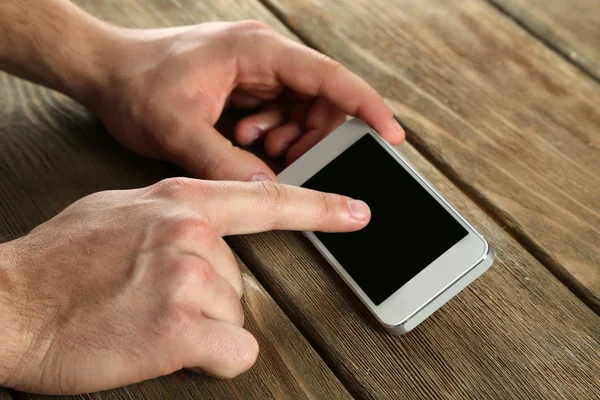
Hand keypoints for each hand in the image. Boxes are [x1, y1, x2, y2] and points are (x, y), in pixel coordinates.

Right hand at [0, 178, 370, 393]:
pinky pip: (233, 350)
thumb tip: (212, 231)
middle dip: (207, 296)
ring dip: (200, 326)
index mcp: (180, 201)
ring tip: (147, 317)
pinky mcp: (183, 327)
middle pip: (241, 280)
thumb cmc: (59, 262)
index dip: (320, 206)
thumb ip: (175, 214)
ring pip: (235, 316)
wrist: (9, 302)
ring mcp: (189, 278)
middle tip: (153, 298)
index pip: (267, 200)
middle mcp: (192, 233)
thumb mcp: (119, 212)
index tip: (357, 212)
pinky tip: (163, 343)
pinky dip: (208, 356)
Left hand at [86, 21, 403, 180]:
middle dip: (316, 133)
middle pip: (321, 96)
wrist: (103, 70)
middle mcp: (262, 56)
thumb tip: (267, 189)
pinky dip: (273, 135)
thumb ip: (225, 162)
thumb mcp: (176, 130)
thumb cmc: (134, 84)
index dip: (365, 106)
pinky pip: (280, 113)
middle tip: (292, 159)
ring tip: (256, 148)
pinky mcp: (247, 86)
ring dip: (291, 136)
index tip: (391, 134)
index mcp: (255, 51)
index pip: (327, 76)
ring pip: (303, 107)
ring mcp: (256, 70)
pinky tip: (247, 142)